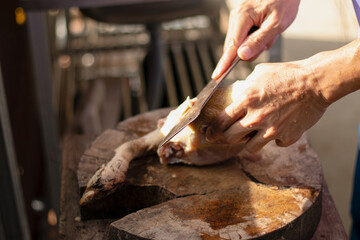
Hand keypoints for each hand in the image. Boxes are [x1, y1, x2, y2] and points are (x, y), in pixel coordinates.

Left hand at [206, 60, 328, 151]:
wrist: (315, 82)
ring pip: (250, 147)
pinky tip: (278, 130)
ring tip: (252, 135)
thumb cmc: (287, 74)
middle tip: (225, 137)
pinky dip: (275, 139)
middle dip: (225, 138)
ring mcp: (271, 130)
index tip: (209, 134)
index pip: (220, 121)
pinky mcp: (286, 137)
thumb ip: (244, 87)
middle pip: (230, 138)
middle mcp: (256, 118)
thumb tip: (235, 94)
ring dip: (248, 142)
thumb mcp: (259, 73)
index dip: (212, 130)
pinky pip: (275, 144)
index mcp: (246, 101)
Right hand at [212, 0, 299, 78]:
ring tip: (269, 34)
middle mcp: (236, 16)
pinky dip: (254, 39)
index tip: (217, 75)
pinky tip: (265, 32)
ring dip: (254, 45)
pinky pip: (243, 38)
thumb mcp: (276, 25)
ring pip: (239, 44)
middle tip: (268, 41)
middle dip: (250, 50)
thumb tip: (242, 55)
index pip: (231, 46)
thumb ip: (258, 41)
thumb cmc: (284, 2)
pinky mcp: (241, 21)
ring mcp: (237, 18)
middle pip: (234, 47)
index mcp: (243, 16)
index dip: (225, 63)